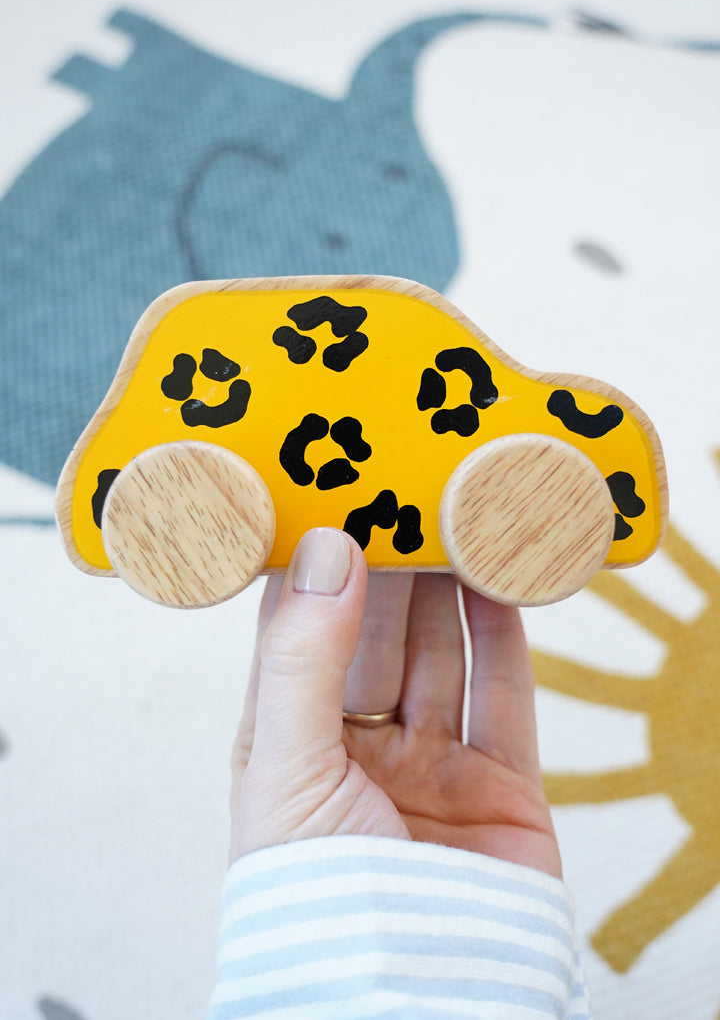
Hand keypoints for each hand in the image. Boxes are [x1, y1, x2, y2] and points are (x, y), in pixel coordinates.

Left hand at [229, 527, 561, 877]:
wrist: (414, 1008)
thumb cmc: (318, 902)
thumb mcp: (288, 771)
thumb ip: (305, 660)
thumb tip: (326, 551)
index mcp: (289, 747)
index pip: (298, 636)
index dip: (315, 570)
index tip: (333, 503)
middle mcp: (359, 752)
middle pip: (375, 639)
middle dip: (389, 572)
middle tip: (405, 502)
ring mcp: (431, 768)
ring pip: (441, 657)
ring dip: (448, 593)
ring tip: (456, 523)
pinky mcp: (500, 788)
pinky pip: (505, 696)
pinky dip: (504, 637)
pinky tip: (498, 581)